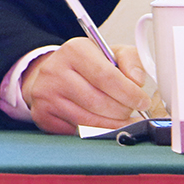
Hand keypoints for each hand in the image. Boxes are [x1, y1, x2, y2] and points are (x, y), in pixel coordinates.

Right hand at [21, 39, 150, 134]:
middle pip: (99, 102)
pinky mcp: (42, 114)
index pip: (107, 77)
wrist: (54, 76)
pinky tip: (102, 125)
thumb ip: (130, 59)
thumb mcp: (110, 53)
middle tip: (130, 111)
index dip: (130, 94)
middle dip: (123, 112)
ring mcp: (45, 94)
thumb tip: (137, 80)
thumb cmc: (87, 67)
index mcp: (74, 50)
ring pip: (89, 121)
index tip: (142, 101)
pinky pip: (77, 132)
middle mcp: (54, 70)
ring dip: (113, 125)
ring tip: (122, 120)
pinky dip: (95, 132)